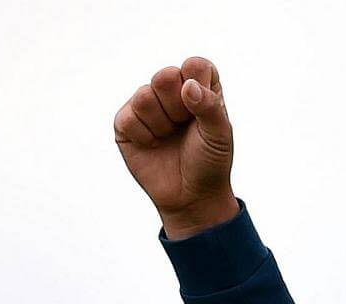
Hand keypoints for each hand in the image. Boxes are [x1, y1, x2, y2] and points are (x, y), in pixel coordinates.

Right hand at [113, 56, 237, 233]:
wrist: (192, 196)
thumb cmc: (210, 162)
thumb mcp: (219, 135)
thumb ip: (210, 106)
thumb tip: (187, 86)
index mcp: (198, 88)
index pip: (195, 65)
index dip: (198, 87)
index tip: (203, 110)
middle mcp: (171, 92)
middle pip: (165, 75)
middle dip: (178, 107)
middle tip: (185, 127)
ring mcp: (146, 106)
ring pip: (144, 95)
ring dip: (162, 124)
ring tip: (170, 137)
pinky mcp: (126, 123)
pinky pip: (129, 117)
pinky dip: (146, 136)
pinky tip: (153, 145)